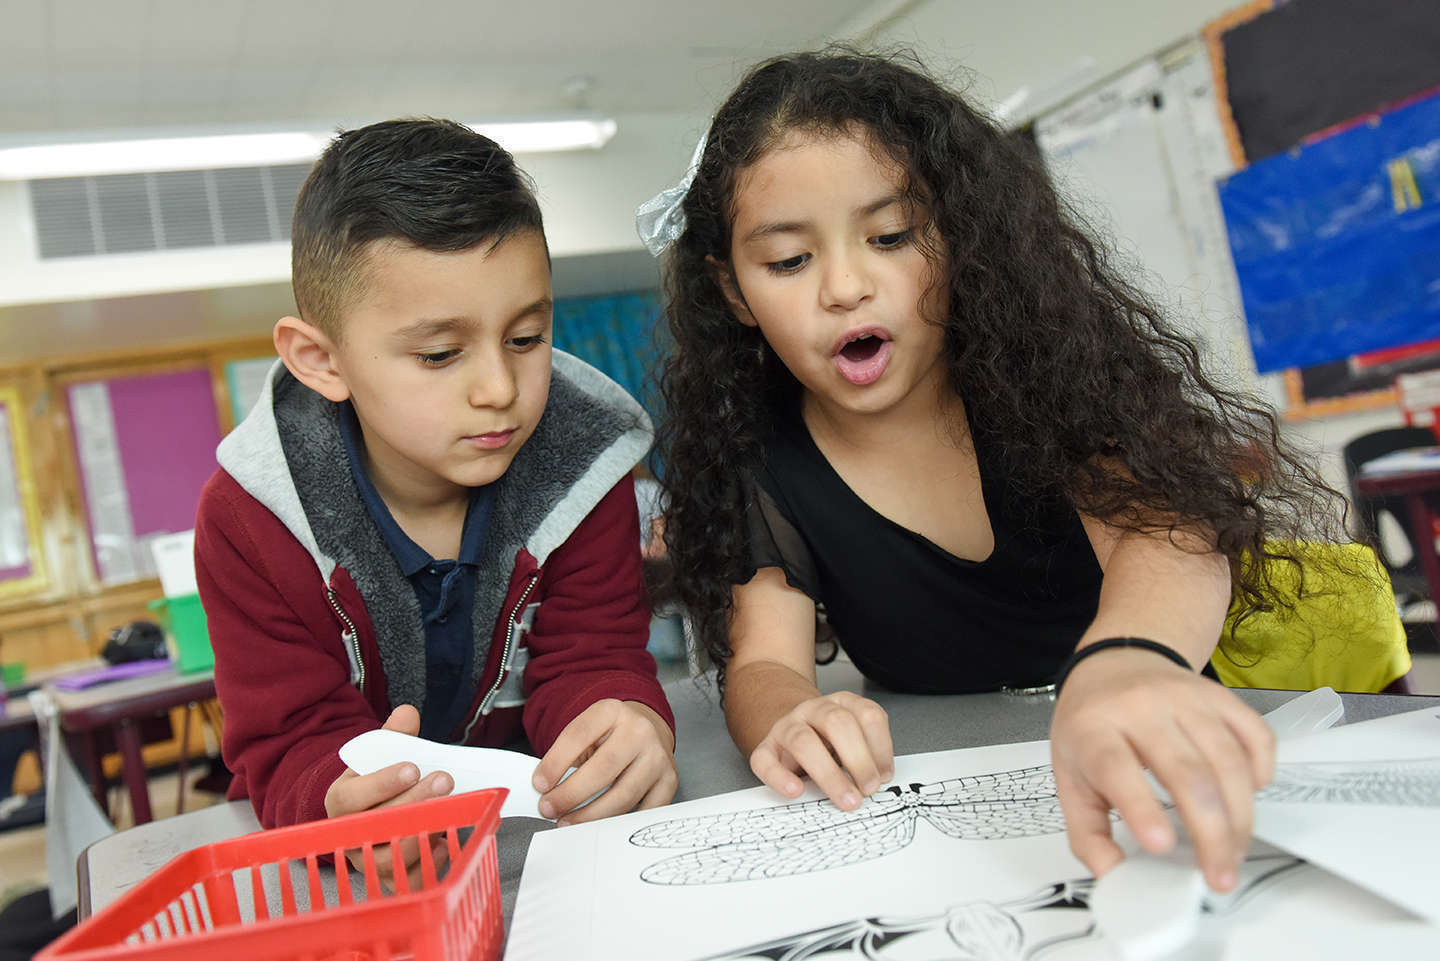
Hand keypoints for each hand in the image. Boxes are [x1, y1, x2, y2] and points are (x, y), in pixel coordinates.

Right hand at [325, 705, 453, 890]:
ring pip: (390, 859)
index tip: (411, 767)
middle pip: (375, 827)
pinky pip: (409, 881)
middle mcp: (351, 835)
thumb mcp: (378, 756)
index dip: (381, 783)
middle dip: (413, 802)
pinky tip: (445, 843)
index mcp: (341, 802)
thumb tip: (407, 714)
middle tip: (443, 779)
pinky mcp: (393, 878)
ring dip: (423, 832)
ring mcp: (370, 860)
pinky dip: (428, 865)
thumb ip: (393, 735)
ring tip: (450, 806)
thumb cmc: (377, 782)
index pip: (351, 798)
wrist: (371, 812)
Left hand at [532, 699, 676, 824]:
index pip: (578, 736)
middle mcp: (639, 731)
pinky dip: (620, 823)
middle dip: (570, 795)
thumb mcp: (586, 730)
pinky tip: (600, 826)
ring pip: (623, 796)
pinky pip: (645, 811)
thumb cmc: (609, 735)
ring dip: (591, 815)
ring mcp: (658, 756)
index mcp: (611, 711)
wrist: (645, 729)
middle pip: (603, 769)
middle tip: (549, 809)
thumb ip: (566, 755)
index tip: (539, 786)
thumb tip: (545, 790)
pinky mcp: (669, 780)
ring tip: (568, 822)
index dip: (555, 763)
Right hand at [749, 691, 893, 810]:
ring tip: (846, 799)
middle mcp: (814, 710)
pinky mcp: (766, 747)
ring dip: (829, 774)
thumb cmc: (826, 742)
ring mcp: (787, 726)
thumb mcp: (851, 740)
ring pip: (803, 741)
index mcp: (842, 704)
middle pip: (837, 723)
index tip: (885, 776)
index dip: (880, 746)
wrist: (790, 732)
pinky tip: (795, 790)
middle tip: (869, 789)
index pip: (867, 714)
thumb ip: (866, 755)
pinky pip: (765, 760)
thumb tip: (881, 781)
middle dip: (858, 759)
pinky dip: (780, 777)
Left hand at [1049, 649, 1275, 891]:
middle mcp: (1141, 706)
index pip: (1116, 766)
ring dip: (1240, 816)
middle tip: (1219, 877)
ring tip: (1234, 853)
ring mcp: (1185, 696)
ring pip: (1227, 760)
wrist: (1116, 663)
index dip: (1140, 807)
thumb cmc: (1092, 730)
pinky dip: (1261, 773)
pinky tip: (1246, 800)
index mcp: (1094, 728)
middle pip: (1186, 771)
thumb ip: (1087, 834)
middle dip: (1211, 832)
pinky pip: (1256, 736)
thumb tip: (1115, 879)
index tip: (1162, 847)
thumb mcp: (1070, 778)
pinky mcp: (1221, 696)